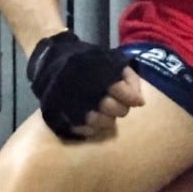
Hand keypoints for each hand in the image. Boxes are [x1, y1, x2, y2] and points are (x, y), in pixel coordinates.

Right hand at [27, 31, 143, 138]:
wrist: (52, 60)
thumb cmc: (88, 62)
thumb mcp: (112, 62)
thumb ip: (130, 79)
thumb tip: (140, 102)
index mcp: (100, 74)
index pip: (121, 91)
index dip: (131, 97)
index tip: (135, 100)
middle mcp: (87, 91)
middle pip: (114, 109)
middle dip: (120, 108)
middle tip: (116, 104)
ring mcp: (74, 105)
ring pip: (101, 123)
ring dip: (107, 120)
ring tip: (104, 112)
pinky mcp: (63, 116)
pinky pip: (85, 130)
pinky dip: (92, 128)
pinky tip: (92, 119)